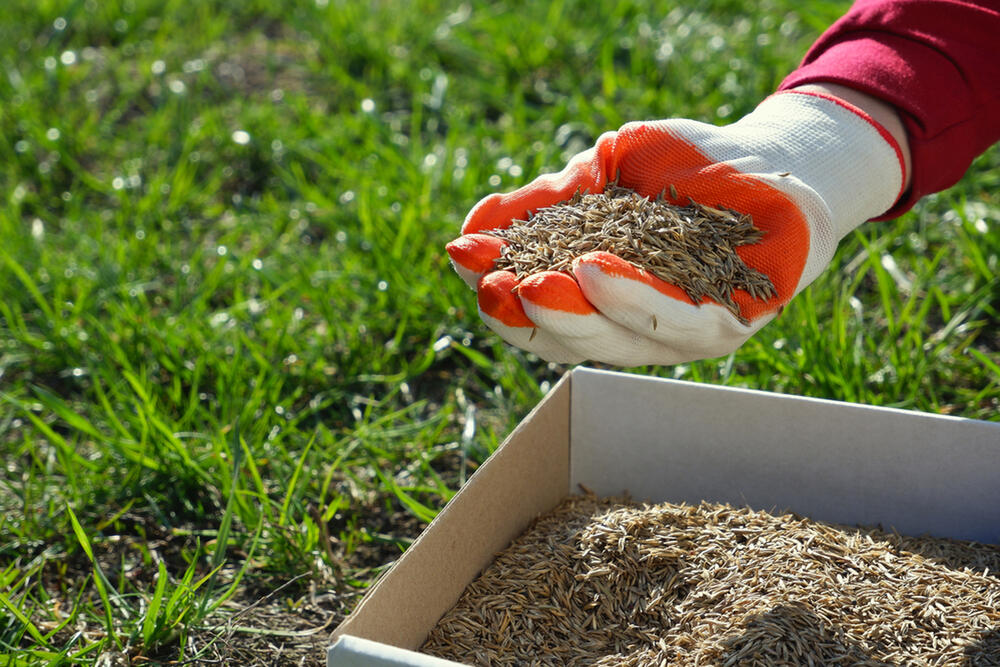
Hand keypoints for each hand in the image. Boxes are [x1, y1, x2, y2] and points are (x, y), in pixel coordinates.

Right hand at [447, 91, 905, 365]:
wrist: (764, 158)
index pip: (539, 313)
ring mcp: (681, 332)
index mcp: (596, 300)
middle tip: (493, 287)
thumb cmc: (678, 169)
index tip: (465, 262)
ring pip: (619, 337)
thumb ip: (546, 204)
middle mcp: (634, 326)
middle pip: (572, 338)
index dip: (500, 292)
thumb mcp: (600, 175)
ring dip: (574, 314)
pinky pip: (679, 321)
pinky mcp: (731, 321)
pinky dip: (634, 299)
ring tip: (537, 284)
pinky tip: (597, 271)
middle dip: (529, 314)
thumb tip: (472, 228)